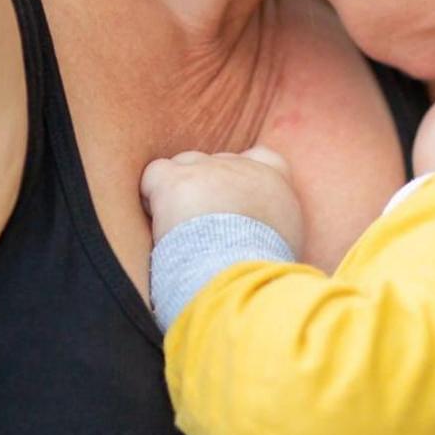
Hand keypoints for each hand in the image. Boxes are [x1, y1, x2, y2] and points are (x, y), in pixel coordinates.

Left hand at [139, 147, 306, 255]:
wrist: (237, 276)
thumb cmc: (258, 271)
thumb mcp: (283, 243)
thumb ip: (272, 225)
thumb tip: (256, 233)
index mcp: (275, 183)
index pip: (262, 158)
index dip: (241, 173)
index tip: (230, 199)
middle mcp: (244, 168)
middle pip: (216, 162)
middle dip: (206, 187)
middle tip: (201, 226)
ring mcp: (209, 170)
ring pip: (185, 164)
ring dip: (179, 190)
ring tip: (178, 228)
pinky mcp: (177, 181)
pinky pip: (155, 174)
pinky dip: (151, 194)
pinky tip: (158, 221)